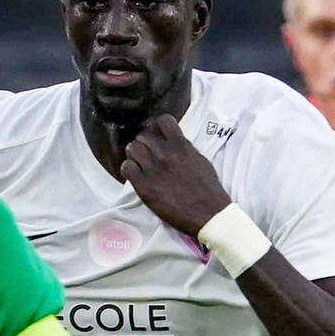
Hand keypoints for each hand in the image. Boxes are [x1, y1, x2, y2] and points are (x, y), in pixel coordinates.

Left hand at [119, 113, 231, 241]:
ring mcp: (153, 169)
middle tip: (149, 155)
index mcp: (181, 145)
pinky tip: (137, 176)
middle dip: (145, 144)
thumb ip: (185, 148)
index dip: (158, 127)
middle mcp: (165, 154)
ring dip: (135, 155)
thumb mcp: (201, 161)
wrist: (208, 215)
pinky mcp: (144, 186)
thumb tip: (173, 142)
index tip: (158, 135)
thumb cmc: (208, 190)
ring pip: (132, 149)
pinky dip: (129, 170)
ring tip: (142, 165)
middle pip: (143, 135)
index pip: (162, 121)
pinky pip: (126, 167)